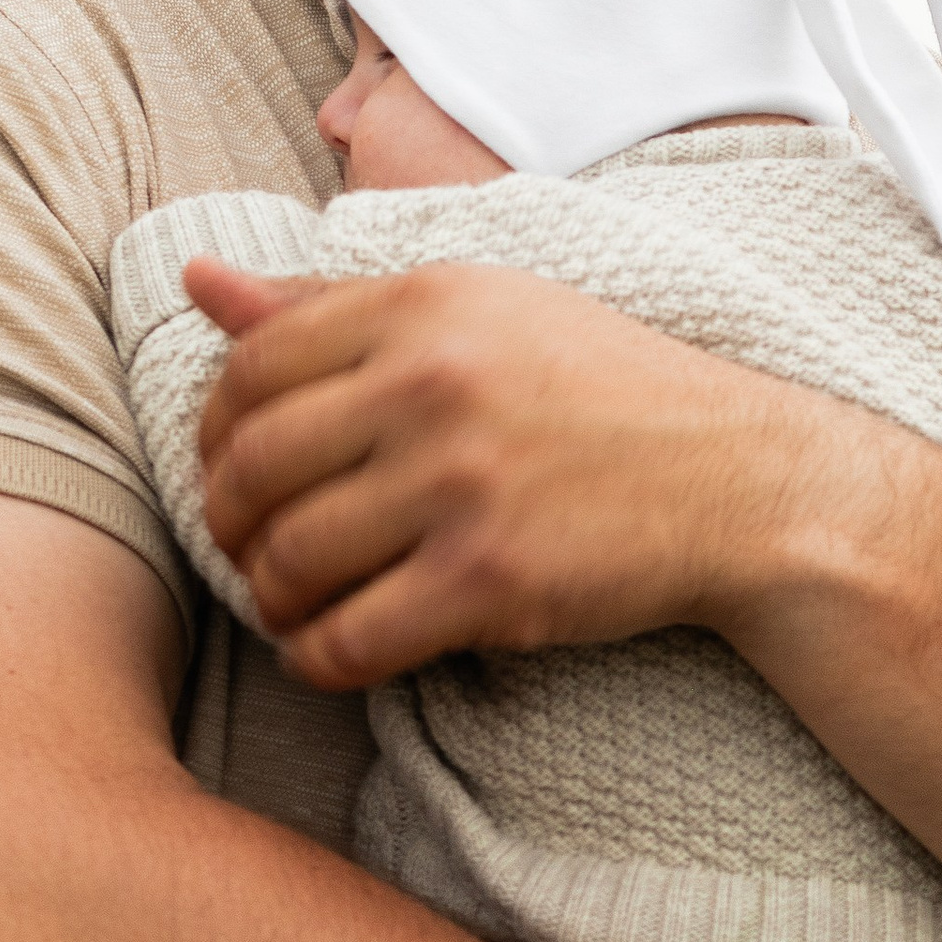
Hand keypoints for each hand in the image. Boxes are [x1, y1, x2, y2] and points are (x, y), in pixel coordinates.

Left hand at [183, 256, 836, 688]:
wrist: (743, 481)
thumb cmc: (606, 392)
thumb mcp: (481, 310)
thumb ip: (333, 301)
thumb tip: (197, 282)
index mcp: (424, 304)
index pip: (249, 367)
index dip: (216, 431)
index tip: (240, 468)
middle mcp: (432, 385)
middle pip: (251, 468)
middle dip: (231, 523)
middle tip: (256, 547)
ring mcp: (460, 486)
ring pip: (288, 560)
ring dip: (270, 598)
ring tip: (294, 603)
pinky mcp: (488, 581)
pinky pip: (347, 639)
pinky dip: (317, 659)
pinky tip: (332, 652)